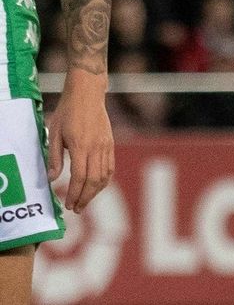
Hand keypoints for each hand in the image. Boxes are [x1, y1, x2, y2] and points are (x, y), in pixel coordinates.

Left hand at [47, 75, 113, 211]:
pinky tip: (96, 187)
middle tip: (77, 208)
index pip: (79, 177)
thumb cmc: (68, 112)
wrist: (88, 95)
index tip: (68, 204)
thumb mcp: (54, 132)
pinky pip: (110, 168)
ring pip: (104, 177)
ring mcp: (106, 147)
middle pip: (94, 181)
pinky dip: (104, 181)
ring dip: (95, 192)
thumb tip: (52, 178)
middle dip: (85, 197)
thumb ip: (54, 157)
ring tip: (85, 200)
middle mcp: (96, 149)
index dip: (74, 193)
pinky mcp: (111, 145)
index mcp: (80, 146)